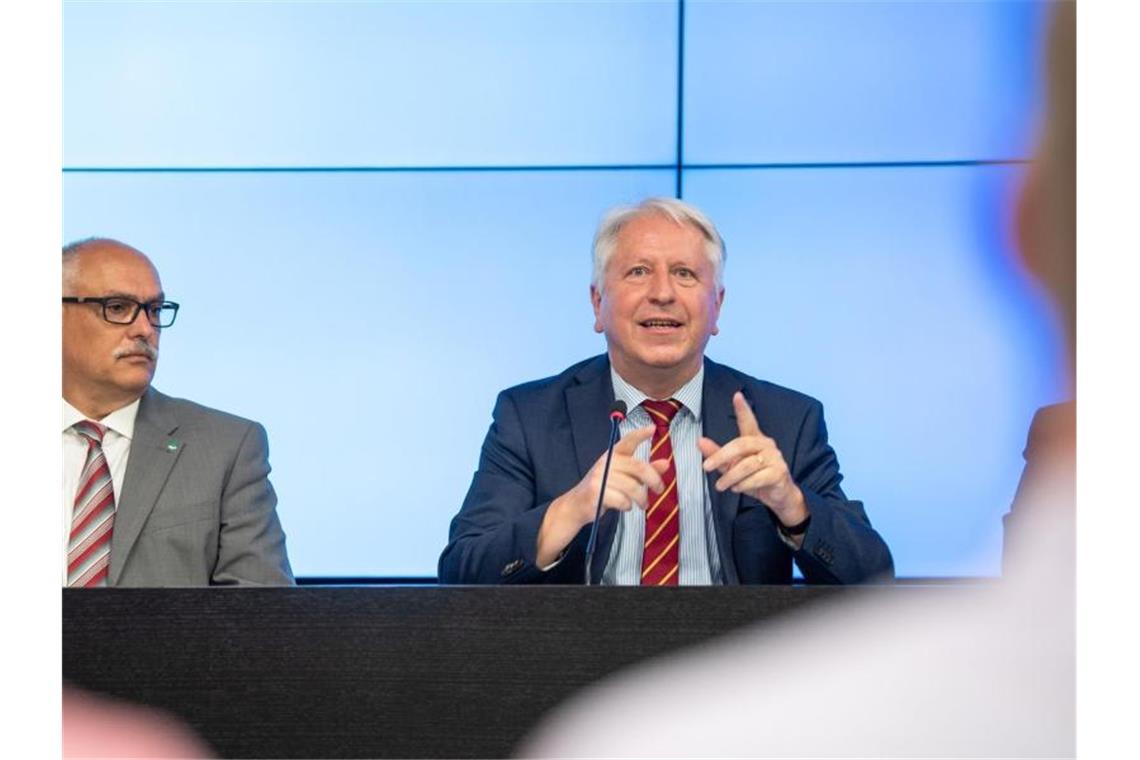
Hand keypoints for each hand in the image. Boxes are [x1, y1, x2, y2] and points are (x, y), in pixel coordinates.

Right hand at [536, 425, 667, 565]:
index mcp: (612, 456)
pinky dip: (628, 506)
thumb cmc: (603, 489)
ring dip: (641, 498)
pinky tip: (625, 506)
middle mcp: (606, 463)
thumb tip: (665, 463)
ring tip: (643, 503)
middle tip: (659, 489)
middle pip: (638, 467)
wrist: (577, 505)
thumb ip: (644, 470)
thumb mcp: (624, 477)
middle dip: (653, 480)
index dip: (640, 434)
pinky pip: (622, 500)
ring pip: (632, 487)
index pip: (627, 441)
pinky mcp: (597, 492)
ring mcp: (600, 477)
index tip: (652, 429)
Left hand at [698, 391, 808, 527]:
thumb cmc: (755, 478)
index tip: (737, 396)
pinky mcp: (779, 473)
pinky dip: (744, 484)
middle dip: (721, 456)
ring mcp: (775, 458)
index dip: (743, 409)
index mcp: (755, 439)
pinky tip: (737, 488)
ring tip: (721, 485)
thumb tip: (699, 441)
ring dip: (730, 476)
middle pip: (741, 444)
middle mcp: (766, 444)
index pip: (749, 421)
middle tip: (706, 467)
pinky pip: (757, 478)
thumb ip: (717, 454)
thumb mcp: (732, 466)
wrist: (778, 496)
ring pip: (747, 464)